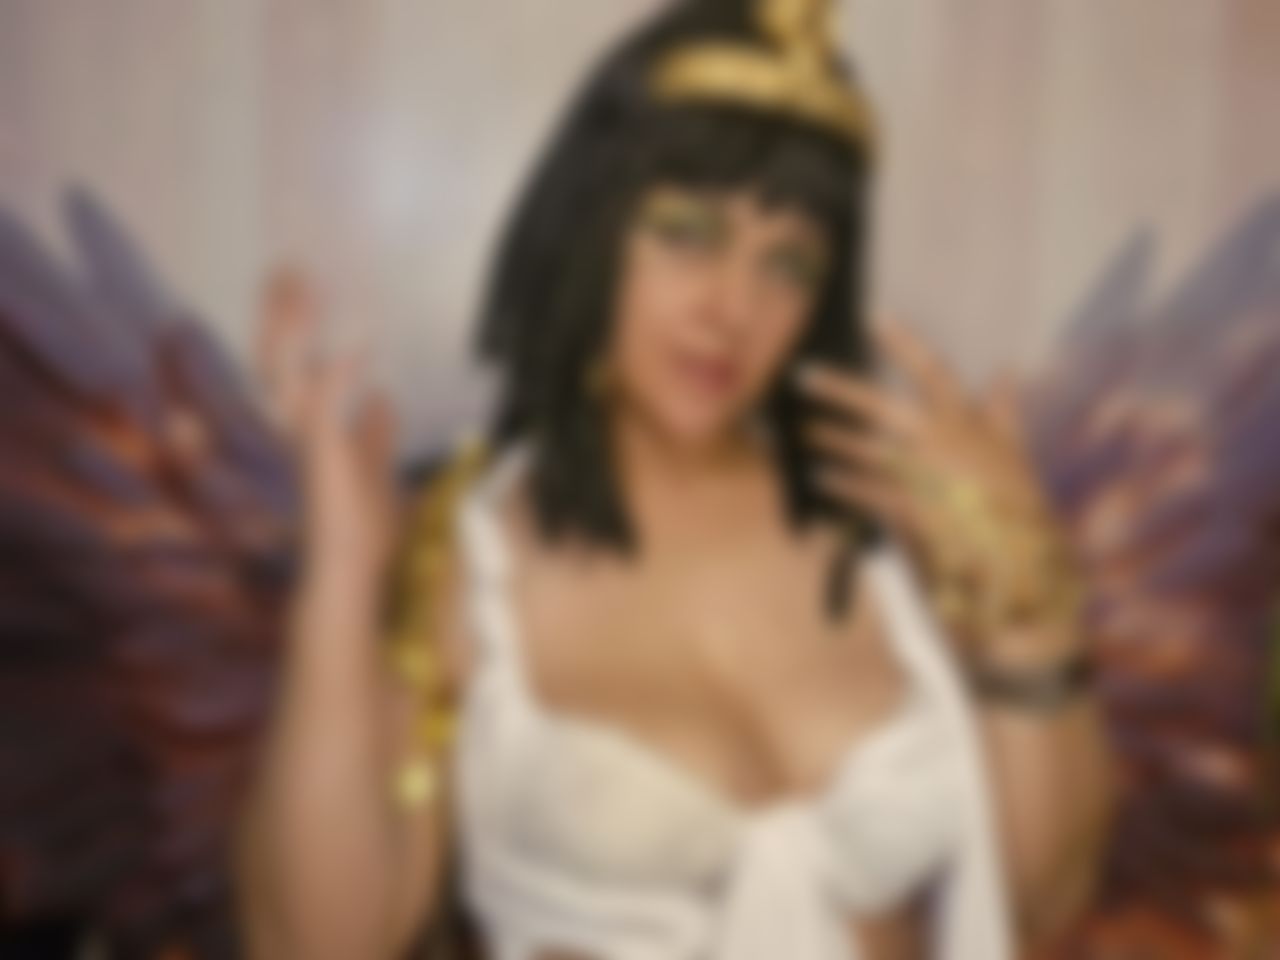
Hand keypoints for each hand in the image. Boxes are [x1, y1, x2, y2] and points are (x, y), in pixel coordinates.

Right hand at [257, 269, 397, 587]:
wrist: (351, 570)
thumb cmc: (361, 529)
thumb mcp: (376, 466)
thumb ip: (376, 432)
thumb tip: (382, 398)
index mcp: (309, 431)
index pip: (291, 366)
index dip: (292, 327)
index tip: (299, 286)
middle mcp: (296, 432)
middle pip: (276, 359)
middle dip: (281, 314)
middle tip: (287, 269)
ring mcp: (304, 444)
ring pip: (284, 373)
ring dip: (294, 329)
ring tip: (302, 286)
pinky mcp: (322, 457)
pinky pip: (324, 407)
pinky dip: (338, 376)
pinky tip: (359, 348)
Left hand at [796, 316, 1083, 663]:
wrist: (1025, 574)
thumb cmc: (1020, 513)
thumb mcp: (1016, 455)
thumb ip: (1005, 413)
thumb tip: (1009, 370)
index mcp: (972, 425)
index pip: (935, 371)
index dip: (905, 343)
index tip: (875, 318)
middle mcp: (947, 443)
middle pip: (882, 405)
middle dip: (839, 389)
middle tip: (803, 375)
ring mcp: (927, 477)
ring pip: (866, 448)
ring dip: (833, 438)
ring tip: (806, 431)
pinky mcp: (912, 511)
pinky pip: (866, 490)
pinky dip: (843, 481)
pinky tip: (822, 477)